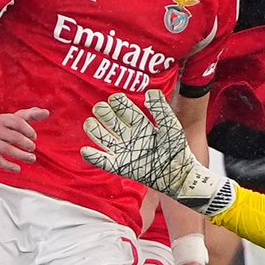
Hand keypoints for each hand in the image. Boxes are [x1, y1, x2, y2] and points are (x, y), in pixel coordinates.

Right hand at [0, 107, 47, 172]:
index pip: (18, 122)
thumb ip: (33, 115)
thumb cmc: (10, 125)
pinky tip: (17, 169)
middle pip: (14, 137)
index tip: (34, 137)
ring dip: (21, 155)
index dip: (29, 130)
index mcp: (4, 119)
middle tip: (32, 147)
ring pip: (7, 149)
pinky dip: (8, 166)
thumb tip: (46, 112)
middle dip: (26, 144)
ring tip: (32, 158)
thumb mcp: (19, 118)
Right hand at [81, 90, 233, 212]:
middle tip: (101, 108)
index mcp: (141, 125)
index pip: (124, 109)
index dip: (118, 102)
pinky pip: (102, 161)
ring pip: (102, 137)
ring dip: (94, 129)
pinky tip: (86, 150)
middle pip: (110, 120)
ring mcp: (124, 151)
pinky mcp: (121, 166)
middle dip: (104, 113)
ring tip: (91, 123)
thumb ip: (160, 108)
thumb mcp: (170, 125)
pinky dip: (92, 156)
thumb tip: (150, 92)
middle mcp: (130, 136)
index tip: (115, 98)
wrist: (178, 172)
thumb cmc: (177, 149)